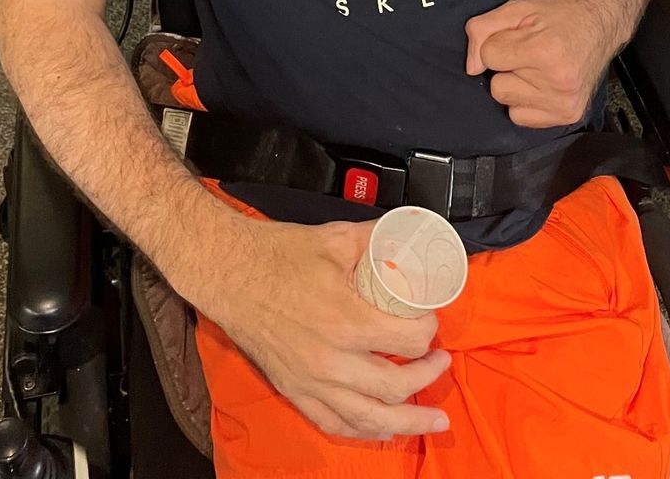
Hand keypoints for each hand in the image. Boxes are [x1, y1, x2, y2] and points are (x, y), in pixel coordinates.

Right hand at [204, 217, 450, 441]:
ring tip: (434, 418)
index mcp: (345, 320)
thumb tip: (412, 237)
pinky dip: (364, 430)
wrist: (228, 273)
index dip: (428, 331)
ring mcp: (310, 381)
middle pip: (395, 387)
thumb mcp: (336, 238)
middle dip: (427, 375)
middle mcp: (330, 360)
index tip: (431, 321)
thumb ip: (378, 239)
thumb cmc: (278, 254)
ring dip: (408, 422)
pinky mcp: (294, 391)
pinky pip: (335, 423)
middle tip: (441, 361)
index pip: (406, 341)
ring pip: (369, 418)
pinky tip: (383, 428)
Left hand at [464, 0, 616, 128]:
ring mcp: (564, 103)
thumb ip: (483, 29)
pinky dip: (526, 102)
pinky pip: (522, 118)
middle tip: (529, 52)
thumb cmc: (559, 14)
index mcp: (544, 51)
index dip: (497, 43)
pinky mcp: (569, 115)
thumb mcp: (517, 8)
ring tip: (537, 68)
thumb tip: (472, 67)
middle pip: (496, 86)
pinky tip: (542, 84)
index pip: (489, 56)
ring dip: (515, 86)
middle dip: (506, 68)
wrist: (601, 21)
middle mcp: (557, 82)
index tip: (517, 36)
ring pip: (507, 103)